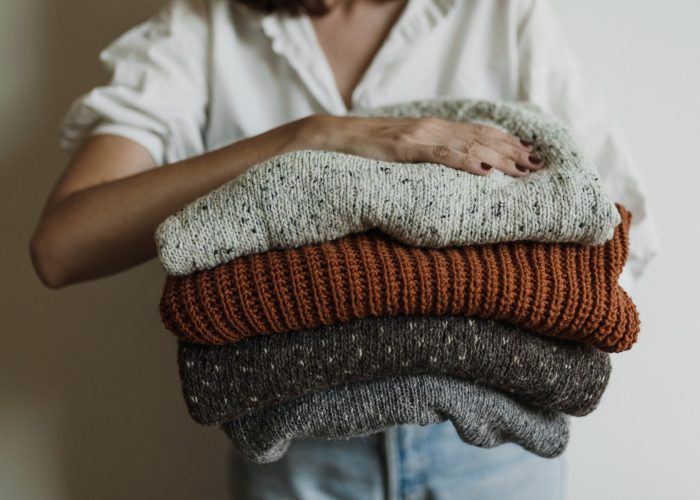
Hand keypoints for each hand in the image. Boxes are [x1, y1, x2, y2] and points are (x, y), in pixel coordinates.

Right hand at [300, 114, 542, 176]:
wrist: (335, 137)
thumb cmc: (367, 148)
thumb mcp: (403, 150)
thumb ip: (427, 153)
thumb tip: (451, 167)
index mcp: (432, 129)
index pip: (477, 133)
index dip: (505, 142)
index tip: (528, 154)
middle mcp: (431, 128)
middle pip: (480, 137)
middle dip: (511, 151)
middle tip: (537, 165)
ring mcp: (419, 136)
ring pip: (468, 144)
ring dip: (498, 157)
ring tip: (522, 169)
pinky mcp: (404, 148)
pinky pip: (439, 154)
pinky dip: (464, 160)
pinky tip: (484, 169)